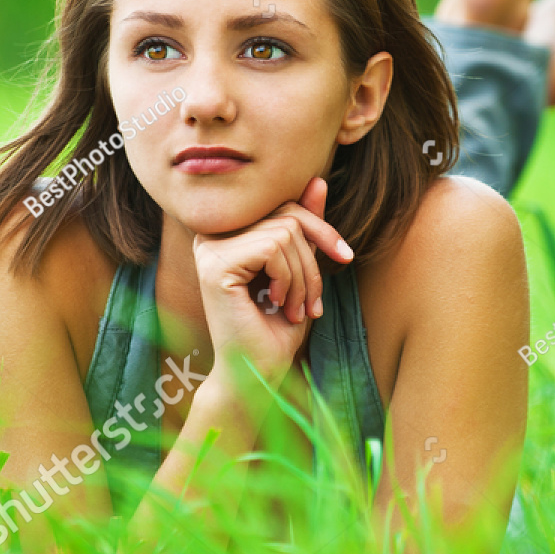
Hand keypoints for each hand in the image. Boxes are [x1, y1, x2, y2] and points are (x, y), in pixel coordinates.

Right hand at [192, 176, 353, 386]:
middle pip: (287, 215)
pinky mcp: (215, 264)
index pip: (285, 206)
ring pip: (285, 233)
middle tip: (312, 301)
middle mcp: (213, 235)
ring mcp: (209, 247)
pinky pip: (273, 248)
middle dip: (313, 258)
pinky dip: (290, 279)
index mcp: (229, 233)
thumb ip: (304, 226)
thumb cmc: (276, 327)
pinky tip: (278, 303)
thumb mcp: (300, 269)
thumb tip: (316, 179)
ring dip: (304, 277)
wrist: (257, 374)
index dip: (321, 228)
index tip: (344, 256)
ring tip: (295, 308)